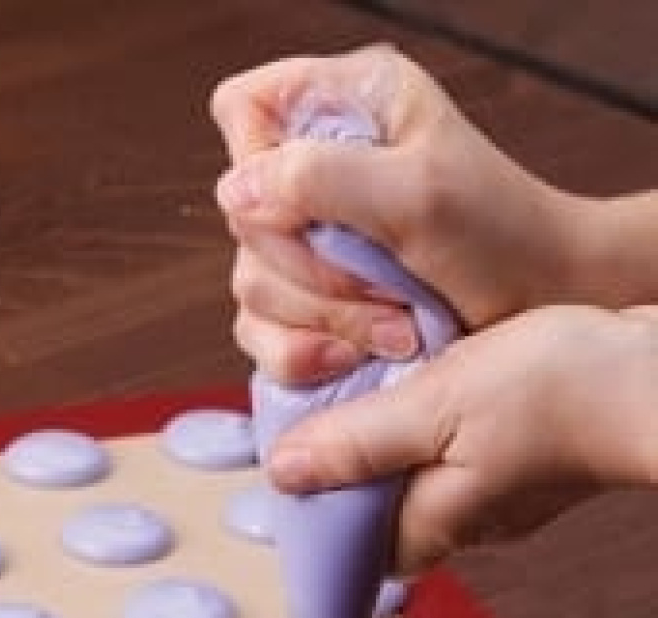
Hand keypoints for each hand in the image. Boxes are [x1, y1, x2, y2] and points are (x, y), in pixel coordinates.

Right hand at [210, 47, 594, 382]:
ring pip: (253, 283)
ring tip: (394, 329)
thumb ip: (320, 178)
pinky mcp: (307, 301)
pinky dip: (301, 353)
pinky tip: (350, 357)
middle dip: (309, 269)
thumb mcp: (418, 193)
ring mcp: (308, 240)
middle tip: (381, 287)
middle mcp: (317, 169)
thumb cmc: (499, 237)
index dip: (255, 161)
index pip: (244, 110)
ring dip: (321, 318)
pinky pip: (259, 333)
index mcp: (346, 107)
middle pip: (244, 216)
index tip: (306, 211)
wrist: (534, 309)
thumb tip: (234, 189)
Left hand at [264, 305, 657, 571]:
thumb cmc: (559, 389)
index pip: (349, 547)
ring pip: (412, 479)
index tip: (296, 460)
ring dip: (384, 440)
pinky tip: (421, 385)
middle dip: (346, 468)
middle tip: (327, 409)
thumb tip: (283, 471)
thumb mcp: (436, 404)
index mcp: (433, 522)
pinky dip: (423, 425)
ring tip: (368, 389)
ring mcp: (494, 498)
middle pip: (377, 512)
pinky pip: (448, 455)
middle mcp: (461, 523)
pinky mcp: (515, 465)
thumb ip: (358, 442)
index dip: (316, 510)